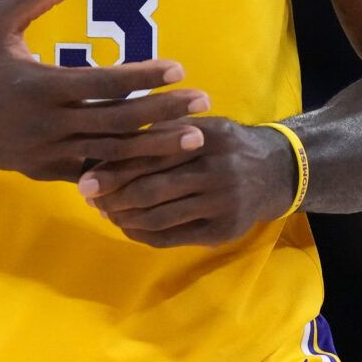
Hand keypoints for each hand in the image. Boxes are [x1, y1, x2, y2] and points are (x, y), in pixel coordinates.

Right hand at [0, 0, 210, 180]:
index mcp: (39, 86)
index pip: (104, 84)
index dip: (143, 77)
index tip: (179, 68)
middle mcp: (46, 125)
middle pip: (118, 123)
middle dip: (164, 113)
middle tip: (203, 103)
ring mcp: (46, 153)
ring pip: (111, 154)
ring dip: (155, 146)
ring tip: (193, 139)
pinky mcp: (43, 171)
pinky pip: (92, 173)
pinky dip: (125, 170)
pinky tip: (155, 166)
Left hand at [76, 116, 298, 247]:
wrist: (276, 172)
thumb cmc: (226, 144)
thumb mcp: (201, 124)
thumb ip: (162, 129)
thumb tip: (109, 142)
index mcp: (205, 137)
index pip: (149, 155)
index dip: (114, 169)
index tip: (85, 178)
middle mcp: (216, 170)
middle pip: (151, 189)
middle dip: (113, 197)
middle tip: (89, 199)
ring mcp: (221, 204)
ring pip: (159, 217)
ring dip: (125, 218)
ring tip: (106, 212)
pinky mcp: (223, 231)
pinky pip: (173, 238)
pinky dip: (144, 234)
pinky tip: (128, 227)